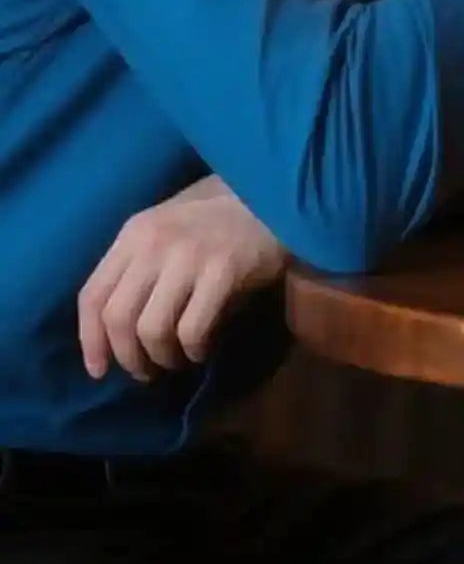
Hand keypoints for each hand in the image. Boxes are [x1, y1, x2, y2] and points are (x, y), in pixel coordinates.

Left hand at [78, 176, 286, 381]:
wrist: (274, 192)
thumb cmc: (219, 213)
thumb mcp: (169, 226)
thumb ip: (142, 264)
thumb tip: (124, 326)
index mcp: (135, 233)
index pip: (92, 295)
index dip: (90, 340)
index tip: (99, 370)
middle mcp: (154, 243)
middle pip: (117, 317)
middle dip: (127, 356)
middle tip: (145, 371)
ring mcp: (189, 256)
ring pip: (152, 329)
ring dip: (160, 357)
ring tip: (175, 361)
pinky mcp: (223, 270)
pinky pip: (193, 328)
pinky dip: (193, 349)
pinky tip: (201, 350)